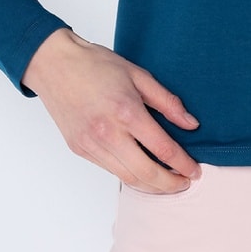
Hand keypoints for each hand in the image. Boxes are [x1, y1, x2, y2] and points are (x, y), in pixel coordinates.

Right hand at [21, 28, 200, 192]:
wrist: (55, 64)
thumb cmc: (96, 64)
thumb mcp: (138, 75)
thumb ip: (167, 102)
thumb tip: (191, 124)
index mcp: (127, 111)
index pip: (163, 149)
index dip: (183, 164)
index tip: (195, 171)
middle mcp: (108, 133)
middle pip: (146, 173)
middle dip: (170, 185)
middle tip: (184, 184)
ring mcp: (91, 144)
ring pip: (127, 178)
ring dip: (150, 186)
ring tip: (167, 183)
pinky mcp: (80, 150)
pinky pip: (110, 170)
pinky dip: (129, 175)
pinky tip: (141, 171)